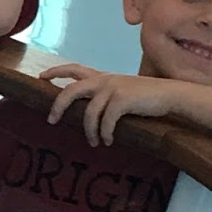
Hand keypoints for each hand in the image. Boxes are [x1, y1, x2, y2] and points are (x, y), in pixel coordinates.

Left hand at [42, 64, 179, 146]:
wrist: (169, 95)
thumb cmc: (145, 97)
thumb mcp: (121, 91)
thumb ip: (103, 95)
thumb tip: (84, 114)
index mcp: (102, 76)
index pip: (74, 68)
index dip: (56, 71)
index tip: (41, 76)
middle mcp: (104, 79)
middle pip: (71, 91)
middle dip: (57, 106)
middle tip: (51, 121)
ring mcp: (113, 88)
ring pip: (89, 113)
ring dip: (89, 131)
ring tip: (94, 142)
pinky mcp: (122, 99)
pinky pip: (106, 121)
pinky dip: (105, 133)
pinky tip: (108, 141)